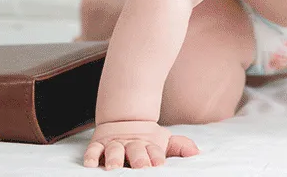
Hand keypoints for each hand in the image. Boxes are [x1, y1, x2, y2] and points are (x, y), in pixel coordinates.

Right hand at [82, 120, 199, 169]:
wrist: (123, 119)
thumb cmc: (146, 139)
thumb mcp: (163, 141)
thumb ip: (179, 146)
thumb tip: (197, 152)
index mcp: (148, 144)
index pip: (154, 151)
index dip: (157, 157)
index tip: (159, 164)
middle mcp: (131, 145)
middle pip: (135, 151)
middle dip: (138, 159)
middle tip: (141, 167)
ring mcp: (114, 144)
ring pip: (113, 151)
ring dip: (113, 158)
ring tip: (114, 167)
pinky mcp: (98, 144)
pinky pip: (93, 150)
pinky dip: (91, 156)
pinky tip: (90, 164)